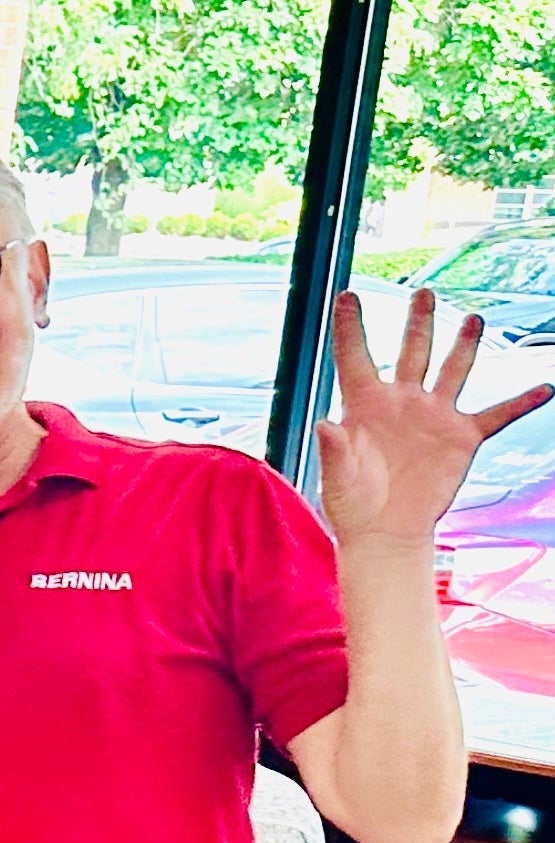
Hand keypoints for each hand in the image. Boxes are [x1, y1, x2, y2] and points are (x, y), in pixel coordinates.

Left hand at [319, 288, 553, 548]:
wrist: (385, 534)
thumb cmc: (353, 507)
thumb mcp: (338, 480)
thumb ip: (335, 450)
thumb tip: (326, 425)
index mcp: (365, 407)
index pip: (355, 358)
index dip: (350, 328)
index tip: (345, 295)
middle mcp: (402, 402)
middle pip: (412, 351)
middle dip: (418, 321)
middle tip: (422, 292)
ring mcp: (434, 417)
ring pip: (453, 370)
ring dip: (464, 344)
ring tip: (473, 318)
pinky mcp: (461, 438)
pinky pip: (497, 415)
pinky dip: (520, 402)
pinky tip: (544, 388)